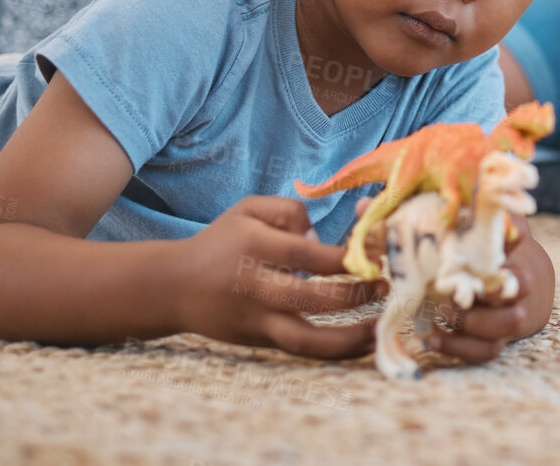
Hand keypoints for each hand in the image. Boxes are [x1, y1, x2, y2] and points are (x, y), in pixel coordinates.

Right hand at [170, 196, 382, 358]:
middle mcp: (255, 287)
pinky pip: (300, 350)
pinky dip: (333, 351)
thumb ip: (289, 210)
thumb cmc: (221, 241)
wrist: (174, 287)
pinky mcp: (259, 340)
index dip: (346, 258)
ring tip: (380, 330)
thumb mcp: (249, 209)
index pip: (307, 256)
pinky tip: (362, 343)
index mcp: (254, 248)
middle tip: (385, 284)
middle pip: (311, 298)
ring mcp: (256, 320)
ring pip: (304, 340)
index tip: (377, 254)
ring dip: (347, 339)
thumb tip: (321, 235)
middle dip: (354, 294)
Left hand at [424, 224, 552, 365]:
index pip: (521, 284)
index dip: (501, 289)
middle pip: (511, 320)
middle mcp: (519, 305)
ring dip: (464, 335)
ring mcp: (507, 327)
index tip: (477, 285)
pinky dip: (456, 350)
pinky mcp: (494, 341)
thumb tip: (491, 190)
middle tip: (448, 303)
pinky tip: (432, 339)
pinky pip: (481, 354)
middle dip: (478, 316)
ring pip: (495, 342)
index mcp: (522, 274)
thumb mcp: (509, 231)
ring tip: (437, 319)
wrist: (529, 281)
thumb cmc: (509, 250)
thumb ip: (500, 217)